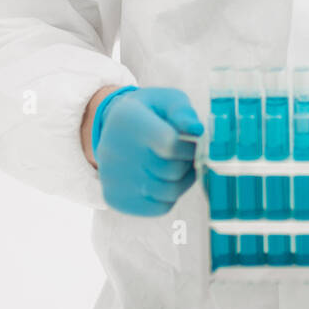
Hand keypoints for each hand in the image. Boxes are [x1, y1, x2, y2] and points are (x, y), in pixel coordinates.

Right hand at [92, 86, 203, 216]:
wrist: (114, 128)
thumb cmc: (149, 113)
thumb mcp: (166, 99)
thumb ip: (183, 111)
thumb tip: (196, 130)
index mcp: (128, 119)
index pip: (170, 144)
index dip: (189, 147)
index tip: (191, 141)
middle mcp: (113, 150)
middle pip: (171, 170)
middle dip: (188, 163)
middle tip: (187, 154)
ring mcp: (111, 178)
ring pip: (168, 192)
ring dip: (183, 181)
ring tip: (180, 166)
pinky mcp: (115, 198)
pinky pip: (159, 208)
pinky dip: (170, 197)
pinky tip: (165, 179)